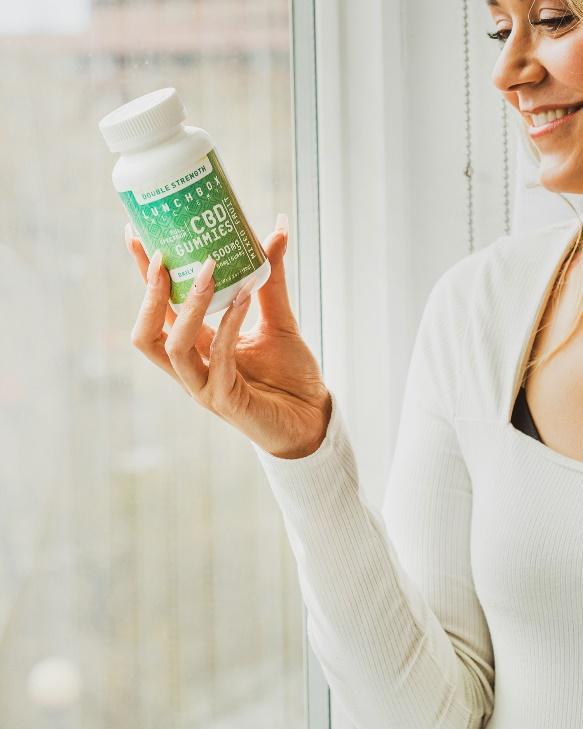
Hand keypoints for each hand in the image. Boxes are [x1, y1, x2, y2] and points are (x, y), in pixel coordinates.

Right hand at [124, 215, 331, 458]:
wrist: (313, 417)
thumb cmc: (291, 375)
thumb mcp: (278, 318)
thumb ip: (270, 279)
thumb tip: (278, 229)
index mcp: (197, 347)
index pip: (159, 310)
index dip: (144, 275)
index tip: (137, 233)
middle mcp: (192, 368)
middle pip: (146, 334)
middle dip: (149, 292)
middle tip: (163, 253)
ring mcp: (205, 387)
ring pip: (172, 347)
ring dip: (189, 304)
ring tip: (210, 266)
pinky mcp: (227, 401)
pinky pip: (218, 358)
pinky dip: (229, 323)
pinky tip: (246, 295)